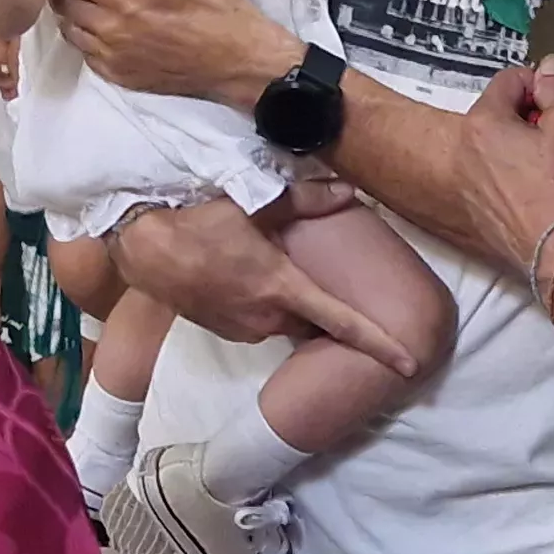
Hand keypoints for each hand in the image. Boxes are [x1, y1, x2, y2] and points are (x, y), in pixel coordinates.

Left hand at [53, 0, 299, 106]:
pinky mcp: (119, 76)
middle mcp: (107, 27)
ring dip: (72, 11)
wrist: (239, 58)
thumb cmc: (215, 2)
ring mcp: (111, 56)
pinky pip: (85, 54)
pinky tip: (105, 26)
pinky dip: (86, 37)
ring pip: (69, 29)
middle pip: (61, 1)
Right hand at [114, 195, 424, 377]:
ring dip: (284, 298)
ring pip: (284, 318)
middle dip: (315, 300)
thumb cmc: (198, 222)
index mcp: (284, 288)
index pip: (344, 324)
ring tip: (261, 262)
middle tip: (301, 267)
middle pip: (312, 318)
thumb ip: (307, 200)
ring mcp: (244, 328)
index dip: (380, 345)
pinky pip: (257, 320)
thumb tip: (350, 190)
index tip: (410, 362)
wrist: (143, 247)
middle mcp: (269, 317)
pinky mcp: (224, 330)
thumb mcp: (255, 204)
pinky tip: (239, 274)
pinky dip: (259, 302)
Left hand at [453, 61, 553, 278]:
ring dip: (537, 148)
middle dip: (541, 119)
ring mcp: (469, 187)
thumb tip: (549, 67)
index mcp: (484, 125)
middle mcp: (466, 154)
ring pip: (505, 150)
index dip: (542, 82)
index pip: (509, 79)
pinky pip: (501, 180)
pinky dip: (525, 177)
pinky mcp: (478, 215)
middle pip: (505, 116)